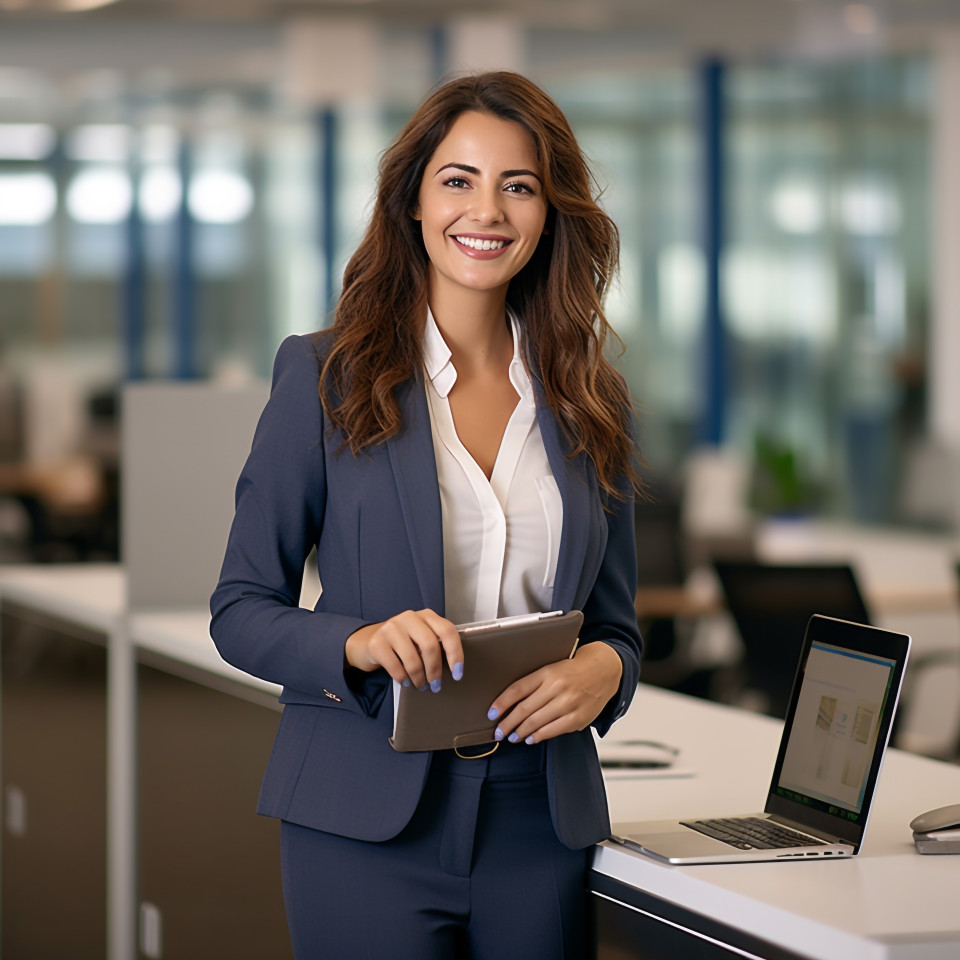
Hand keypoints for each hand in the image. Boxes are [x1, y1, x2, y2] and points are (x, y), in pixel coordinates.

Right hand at [344, 609, 462, 691]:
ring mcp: (391, 628)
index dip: (455, 653)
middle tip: (436, 685)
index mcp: (426, 615)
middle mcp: (409, 617)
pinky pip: (396, 667)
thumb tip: (453, 669)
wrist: (367, 641)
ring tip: (421, 685)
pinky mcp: (377, 642)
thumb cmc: (401, 643)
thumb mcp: (420, 638)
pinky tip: (405, 681)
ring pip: (413, 659)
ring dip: (419, 678)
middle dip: (435, 670)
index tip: (458, 674)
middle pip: (430, 646)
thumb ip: (435, 644)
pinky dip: (403, 678)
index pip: (447, 631)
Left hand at [487, 642, 622, 744]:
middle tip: (498, 731)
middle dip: (507, 724)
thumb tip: (509, 702)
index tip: (491, 714)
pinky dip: (539, 736)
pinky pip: (553, 730)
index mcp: (547, 672)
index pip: (517, 689)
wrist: (603, 671)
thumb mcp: (551, 668)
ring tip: (512, 736)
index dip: (501, 704)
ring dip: (520, 732)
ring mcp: (568, 703)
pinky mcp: (578, 717)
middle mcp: (557, 687)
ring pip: (536, 722)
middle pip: (524, 710)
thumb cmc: (573, 670)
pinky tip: (530, 738)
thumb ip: (533, 683)